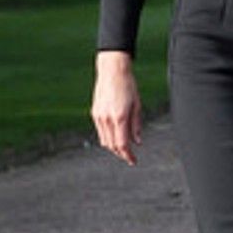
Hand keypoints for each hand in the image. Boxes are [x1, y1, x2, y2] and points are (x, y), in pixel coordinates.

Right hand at [91, 50, 142, 165]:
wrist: (112, 71)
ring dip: (114, 147)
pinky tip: (116, 136)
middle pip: (112, 145)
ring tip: (124, 148)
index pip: (122, 145)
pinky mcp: (95, 113)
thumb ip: (136, 125)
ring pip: (105, 140)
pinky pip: (101, 131)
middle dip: (121, 154)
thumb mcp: (137, 105)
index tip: (133, 161)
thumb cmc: (128, 86)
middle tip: (130, 157)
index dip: (128, 156)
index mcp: (119, 117)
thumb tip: (137, 142)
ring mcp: (99, 116)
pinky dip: (108, 137)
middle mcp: (107, 119)